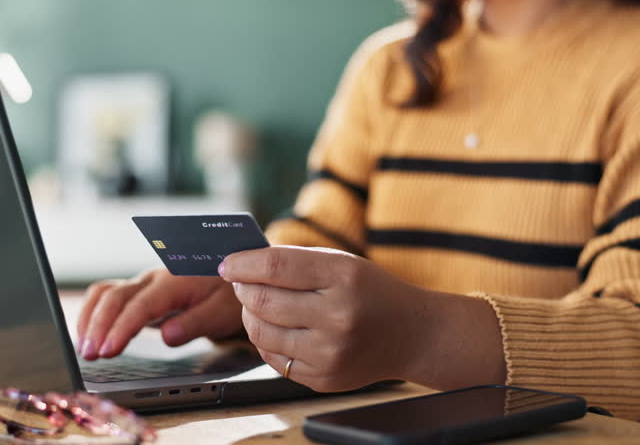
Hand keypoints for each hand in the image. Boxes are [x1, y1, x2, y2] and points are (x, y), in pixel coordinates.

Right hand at [76, 267, 242, 359]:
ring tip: (84, 348)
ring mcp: (143, 284)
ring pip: (106, 293)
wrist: (232, 275)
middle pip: (115, 297)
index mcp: (174, 282)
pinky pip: (108, 296)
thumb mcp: (221, 312)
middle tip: (90, 355)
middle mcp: (153, 279)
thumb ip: (194, 323)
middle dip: (98, 326)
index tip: (108, 349)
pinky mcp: (138, 292)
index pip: (141, 305)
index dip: (122, 328)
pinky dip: (93, 313)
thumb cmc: (227, 294)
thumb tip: (167, 336)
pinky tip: (88, 335)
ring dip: (90, 318)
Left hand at [219, 246, 505, 391]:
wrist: (412, 335)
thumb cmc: (372, 293)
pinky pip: (274, 358)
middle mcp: (338, 316)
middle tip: (242, 283)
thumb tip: (243, 265)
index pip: (276, 267)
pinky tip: (277, 328)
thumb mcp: (342, 264)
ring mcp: (331, 352)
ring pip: (261, 332)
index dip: (243, 264)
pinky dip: (265, 340)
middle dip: (244, 290)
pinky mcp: (323, 378)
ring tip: (258, 305)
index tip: (227, 264)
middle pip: (263, 302)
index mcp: (344, 278)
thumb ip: (295, 261)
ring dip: (250, 315)